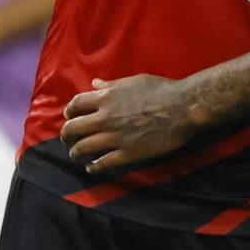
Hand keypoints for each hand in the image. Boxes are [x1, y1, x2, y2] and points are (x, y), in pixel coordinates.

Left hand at [60, 75, 198, 174]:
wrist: (182, 108)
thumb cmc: (162, 90)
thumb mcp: (134, 81)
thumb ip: (111, 85)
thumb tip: (95, 83)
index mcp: (106, 97)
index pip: (76, 104)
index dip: (69, 111)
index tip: (68, 117)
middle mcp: (105, 117)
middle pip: (73, 128)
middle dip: (66, 135)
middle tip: (67, 139)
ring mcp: (115, 137)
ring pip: (83, 148)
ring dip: (76, 153)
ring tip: (76, 155)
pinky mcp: (127, 153)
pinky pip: (103, 163)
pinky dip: (93, 167)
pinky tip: (91, 168)